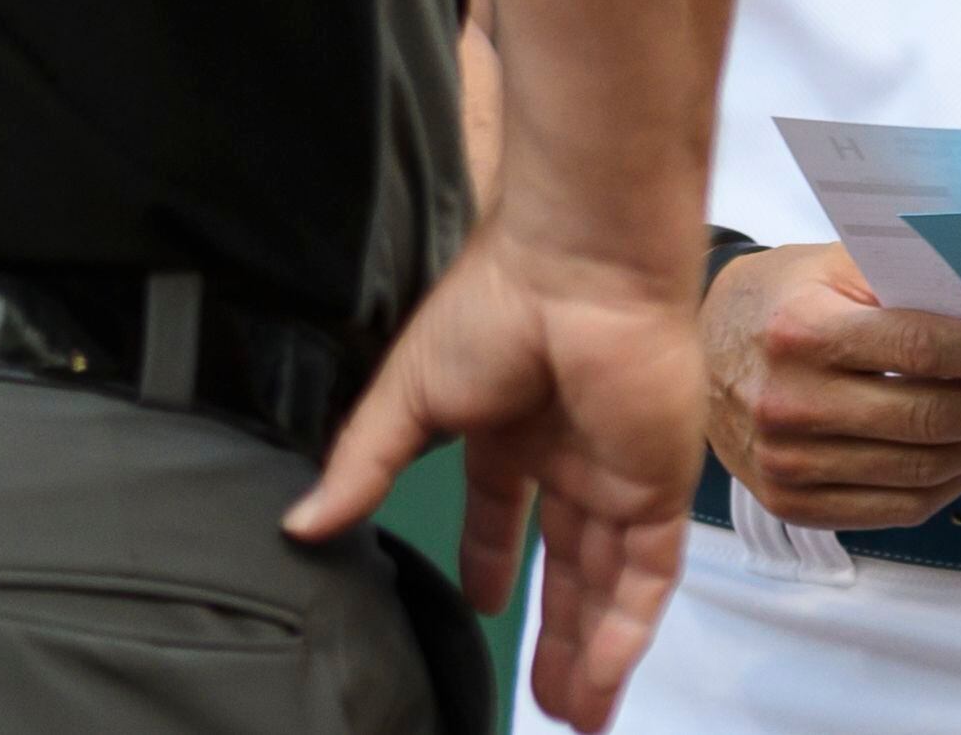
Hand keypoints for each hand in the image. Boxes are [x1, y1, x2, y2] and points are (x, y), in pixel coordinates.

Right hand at [285, 222, 704, 734]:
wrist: (582, 269)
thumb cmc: (497, 305)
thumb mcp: (409, 393)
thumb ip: (362, 466)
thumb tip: (300, 524)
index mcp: (512, 425)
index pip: (504, 507)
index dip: (492, 556)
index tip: (482, 602)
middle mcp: (572, 452)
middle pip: (565, 561)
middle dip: (554, 630)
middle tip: (541, 698)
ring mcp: (619, 470)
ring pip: (609, 579)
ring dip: (592, 650)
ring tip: (574, 717)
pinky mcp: (660, 483)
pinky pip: (648, 572)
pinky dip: (626, 629)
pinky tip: (602, 679)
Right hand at [703, 243, 960, 531]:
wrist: (695, 352)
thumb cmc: (784, 297)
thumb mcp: (836, 264)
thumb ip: (910, 278)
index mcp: (805, 330)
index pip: (925, 350)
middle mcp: (792, 402)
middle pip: (934, 418)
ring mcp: (788, 462)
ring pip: (923, 470)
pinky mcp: (790, 502)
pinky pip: (895, 509)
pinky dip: (950, 486)